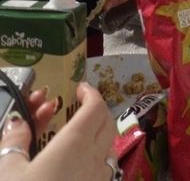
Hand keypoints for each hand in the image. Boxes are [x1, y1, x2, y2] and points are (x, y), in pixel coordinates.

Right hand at [0, 83, 115, 180]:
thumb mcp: (8, 170)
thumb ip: (15, 142)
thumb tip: (16, 122)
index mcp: (75, 143)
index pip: (95, 107)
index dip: (90, 93)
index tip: (79, 88)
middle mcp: (94, 157)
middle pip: (107, 123)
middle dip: (96, 109)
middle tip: (79, 107)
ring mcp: (100, 177)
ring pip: (110, 146)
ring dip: (99, 135)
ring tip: (80, 135)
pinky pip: (106, 168)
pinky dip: (98, 157)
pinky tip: (81, 164)